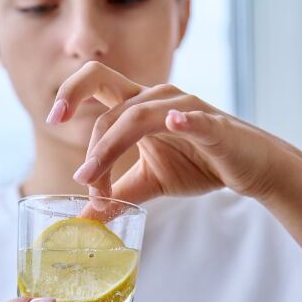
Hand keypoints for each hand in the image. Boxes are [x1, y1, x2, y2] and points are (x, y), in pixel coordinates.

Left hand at [49, 61, 291, 204]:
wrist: (248, 168)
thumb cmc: (200, 165)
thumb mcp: (149, 182)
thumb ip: (117, 194)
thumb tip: (84, 218)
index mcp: (139, 106)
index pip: (96, 83)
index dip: (70, 93)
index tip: (52, 119)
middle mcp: (158, 99)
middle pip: (112, 106)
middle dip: (92, 147)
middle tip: (84, 182)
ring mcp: (185, 108)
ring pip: (138, 117)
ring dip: (111, 150)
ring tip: (98, 184)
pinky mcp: (213, 126)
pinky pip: (195, 119)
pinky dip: (185, 120)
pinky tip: (175, 122)